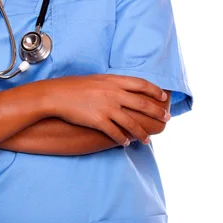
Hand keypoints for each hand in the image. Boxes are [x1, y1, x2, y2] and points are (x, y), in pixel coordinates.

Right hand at [45, 75, 170, 145]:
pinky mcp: (99, 120)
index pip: (142, 84)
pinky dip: (123, 139)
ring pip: (132, 122)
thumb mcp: (96, 79)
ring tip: (148, 140)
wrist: (56, 95)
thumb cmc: (73, 86)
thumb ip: (111, 84)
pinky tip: (126, 143)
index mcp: (113, 80)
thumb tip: (123, 89)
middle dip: (157, 113)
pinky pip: (116, 133)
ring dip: (142, 133)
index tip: (164, 97)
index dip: (155, 91)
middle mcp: (113, 93)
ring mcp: (107, 107)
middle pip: (142, 104)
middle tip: (166, 119)